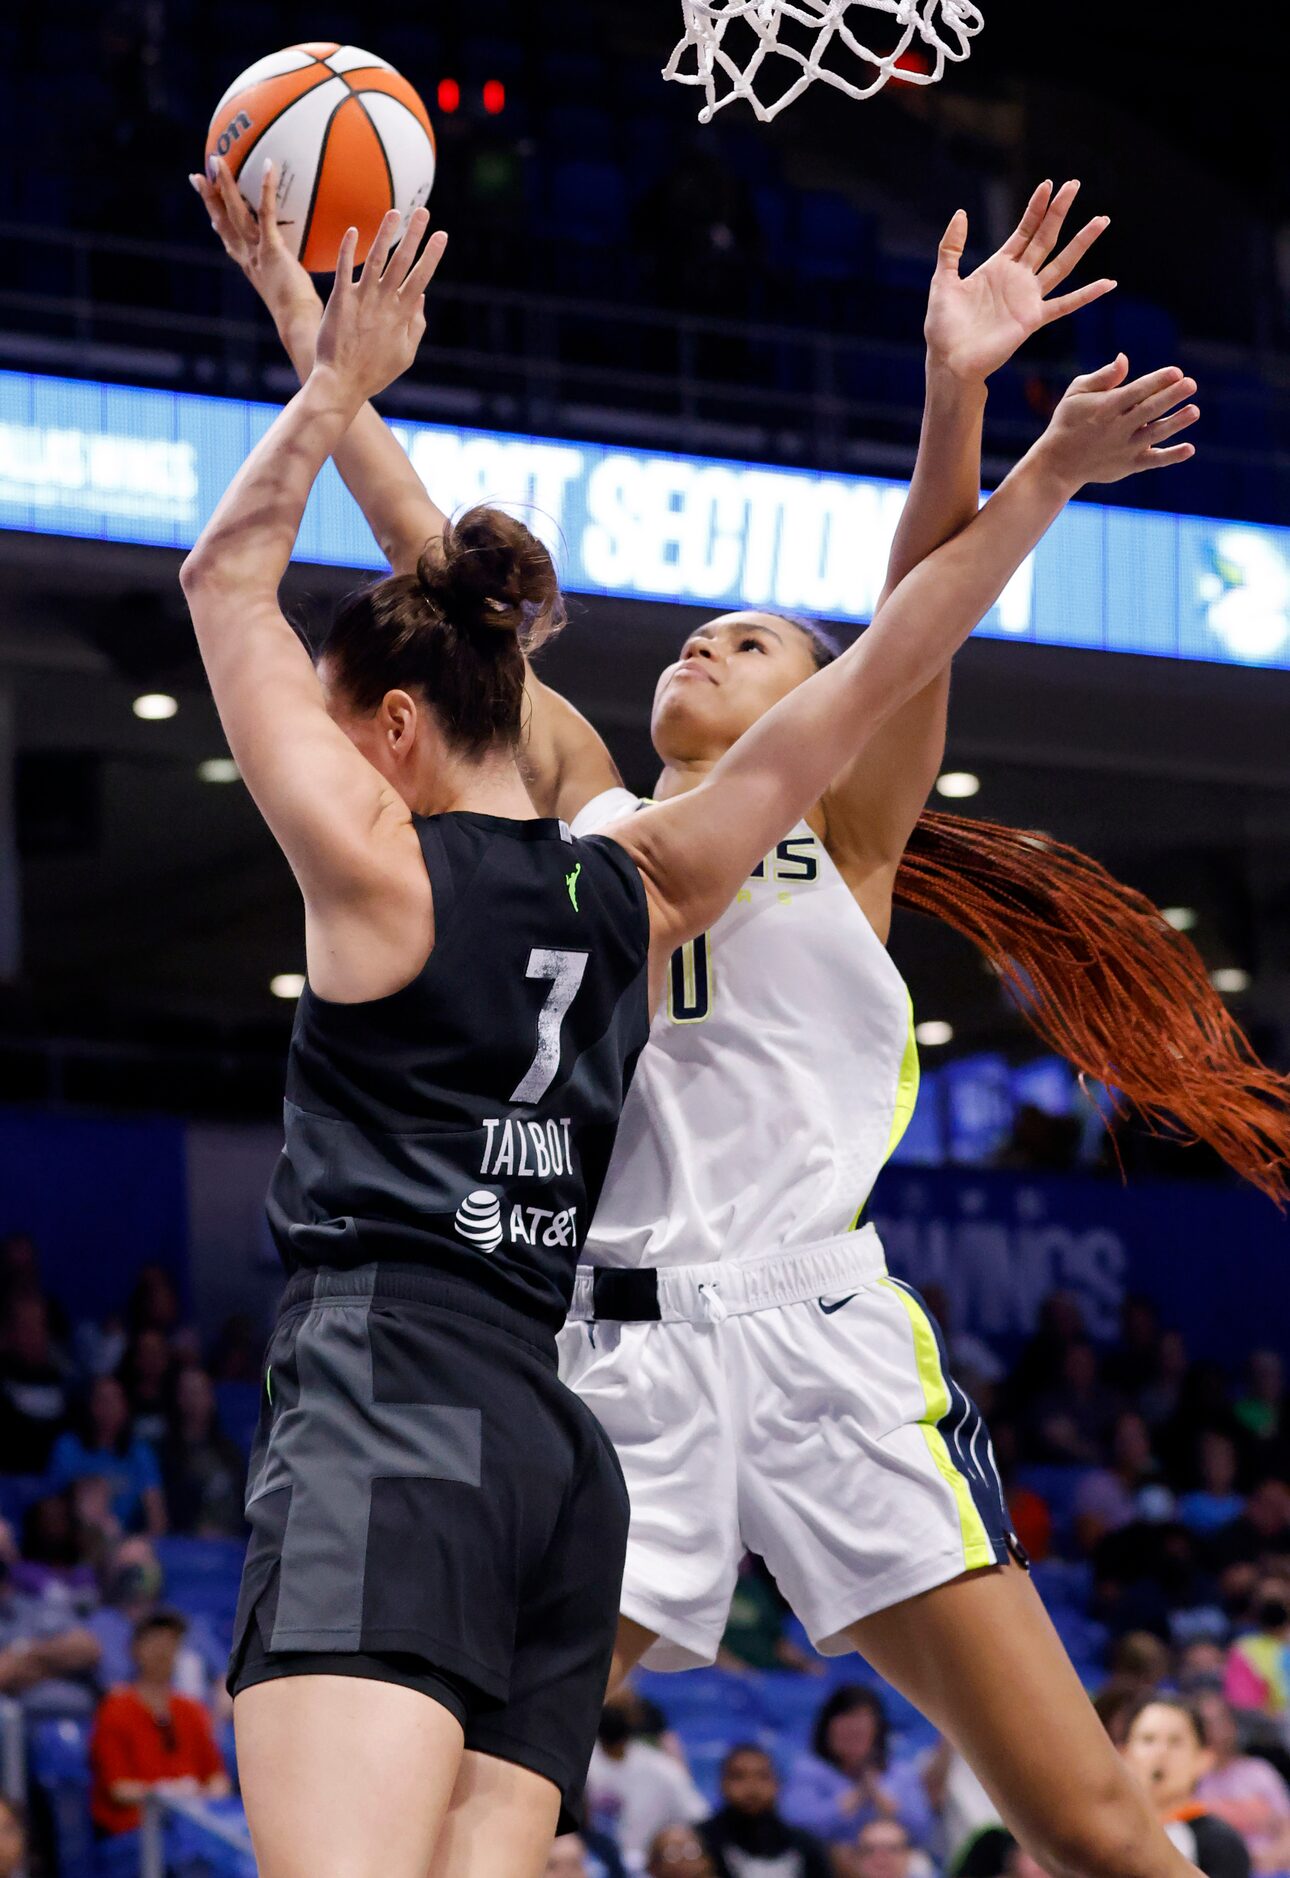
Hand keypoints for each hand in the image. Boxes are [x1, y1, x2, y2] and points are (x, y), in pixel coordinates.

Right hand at [190, 157, 320, 337]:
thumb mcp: (291, 290)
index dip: (217, 221)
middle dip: (209, 198)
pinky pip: (266, 213)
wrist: (297, 323)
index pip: (229, 240)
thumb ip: (291, 276)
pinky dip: (266, 189)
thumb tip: (301, 274)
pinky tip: (268, 166)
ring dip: (225, 186)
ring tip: (217, 161)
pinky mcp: (271, 249)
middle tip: (197, 175)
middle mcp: (248, 258)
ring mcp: (257, 252)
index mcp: (251, 267)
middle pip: (223, 222)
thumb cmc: (299, 314)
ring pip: (235, 213)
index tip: (209, 207)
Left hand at [312, 211, 447, 403]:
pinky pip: (344, 270)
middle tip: (423, 211)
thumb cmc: (373, 373)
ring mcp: (362, 300)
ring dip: (386, 233)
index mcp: (402, 315)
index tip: (442, 235)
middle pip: (403, 262)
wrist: (341, 383)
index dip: (432, 256)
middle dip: (415, 235)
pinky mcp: (340, 300)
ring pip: (377, 260)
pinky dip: (349, 250)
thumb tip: (422, 297)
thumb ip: (416, 326)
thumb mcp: (405, 355)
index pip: (421, 278)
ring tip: (395, 212)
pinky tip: (354, 230)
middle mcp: (384, 303)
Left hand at [926, 180, 1114, 381]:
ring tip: (1101, 219)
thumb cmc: (943, 326)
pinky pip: (1065, 305)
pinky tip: (1108, 283)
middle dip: (1059, 211)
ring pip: (1062, 264)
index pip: (1024, 230)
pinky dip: (1087, 295)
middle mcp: (1018, 278)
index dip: (1036, 208)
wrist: (949, 360)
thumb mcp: (943, 280)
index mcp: (998, 266)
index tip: (1049, 184)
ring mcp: (1028, 298)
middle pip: (1045, 237)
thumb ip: (951, 247)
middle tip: (1075, 184)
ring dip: (1081, 242)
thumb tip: (962, 213)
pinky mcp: (1033, 319)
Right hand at [1031, 355, 1198, 491]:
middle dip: (1171, 396)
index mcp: (1105, 407)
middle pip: (1149, 410)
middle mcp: (1117, 428)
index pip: (1136, 391)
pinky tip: (1189, 449)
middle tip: (1191, 384)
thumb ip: (1103, 377)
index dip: (1157, 381)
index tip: (1176, 372)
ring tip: (1194, 411)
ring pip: (1155, 434)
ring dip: (1176, 423)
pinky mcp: (1128, 465)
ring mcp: (1124, 448)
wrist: (1057, 464)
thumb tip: (1125, 359)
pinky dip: (1171, 456)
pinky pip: (1153, 461)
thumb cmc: (1068, 422)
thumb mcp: (1076, 393)